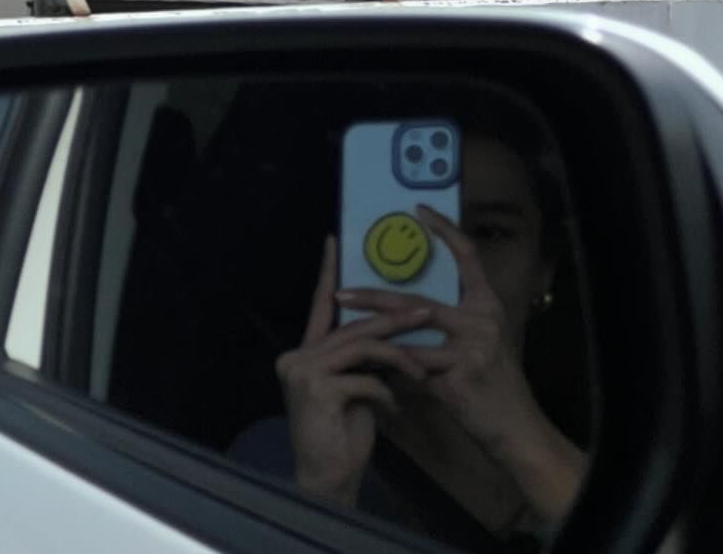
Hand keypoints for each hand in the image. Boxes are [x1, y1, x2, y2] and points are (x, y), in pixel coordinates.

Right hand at [276, 236, 430, 506]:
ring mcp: (303, 371)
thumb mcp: (354, 390)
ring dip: (399, 356)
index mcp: (304, 352)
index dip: (329, 273)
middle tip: (425, 309)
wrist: (328, 481)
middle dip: (392, 319)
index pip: (319, 305)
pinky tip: (395, 410)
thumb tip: (388, 339)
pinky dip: (386, 393)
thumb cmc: (343, 436)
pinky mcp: (317, 390)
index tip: (334, 241)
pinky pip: (364, 379)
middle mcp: (297, 355)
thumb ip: (359, 362)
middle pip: (353, 327)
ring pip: (361, 348)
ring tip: (423, 369)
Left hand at [338, 208, 584, 523]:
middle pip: (418, 301)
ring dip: (374, 334)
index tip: (419, 209)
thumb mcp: (477, 343)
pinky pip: (415, 367)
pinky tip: (369, 367)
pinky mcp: (460, 375)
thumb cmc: (490, 383)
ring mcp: (472, 347)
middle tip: (340, 291)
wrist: (514, 428)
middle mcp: (481, 319)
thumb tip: (403, 306)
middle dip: (374, 297)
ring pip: (410, 334)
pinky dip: (392, 368)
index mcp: (486, 304)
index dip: (445, 229)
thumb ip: (448, 322)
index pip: (467, 256)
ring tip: (343, 332)